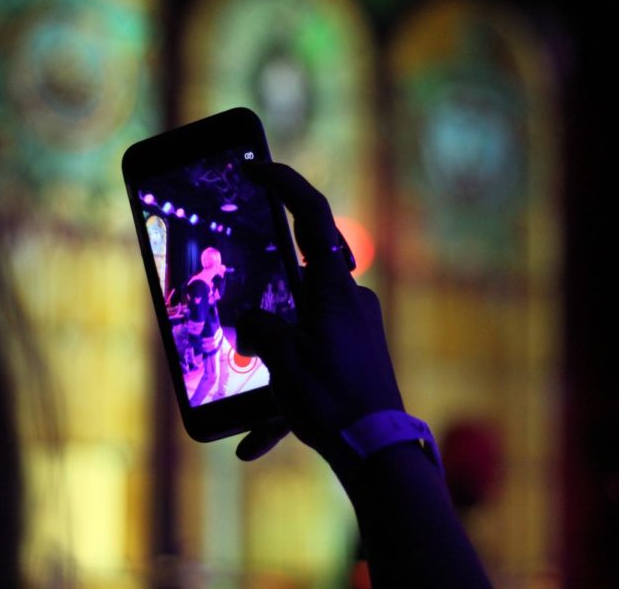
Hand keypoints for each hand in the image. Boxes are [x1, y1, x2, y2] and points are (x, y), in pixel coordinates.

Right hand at [235, 163, 403, 468]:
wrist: (378, 450)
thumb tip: (248, 322)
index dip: (286, 184)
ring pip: (300, 328)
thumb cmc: (332, 398)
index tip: (259, 169)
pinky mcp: (358, 357)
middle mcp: (351, 300)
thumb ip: (257, 327)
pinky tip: (257, 438)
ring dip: (272, 357)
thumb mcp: (281, 358)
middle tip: (240, 315)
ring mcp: (357, 329)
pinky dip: (286, 393)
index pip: (313, 216)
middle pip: (299, 277)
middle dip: (264, 296)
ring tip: (252, 399)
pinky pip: (313, 362)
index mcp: (333, 287)